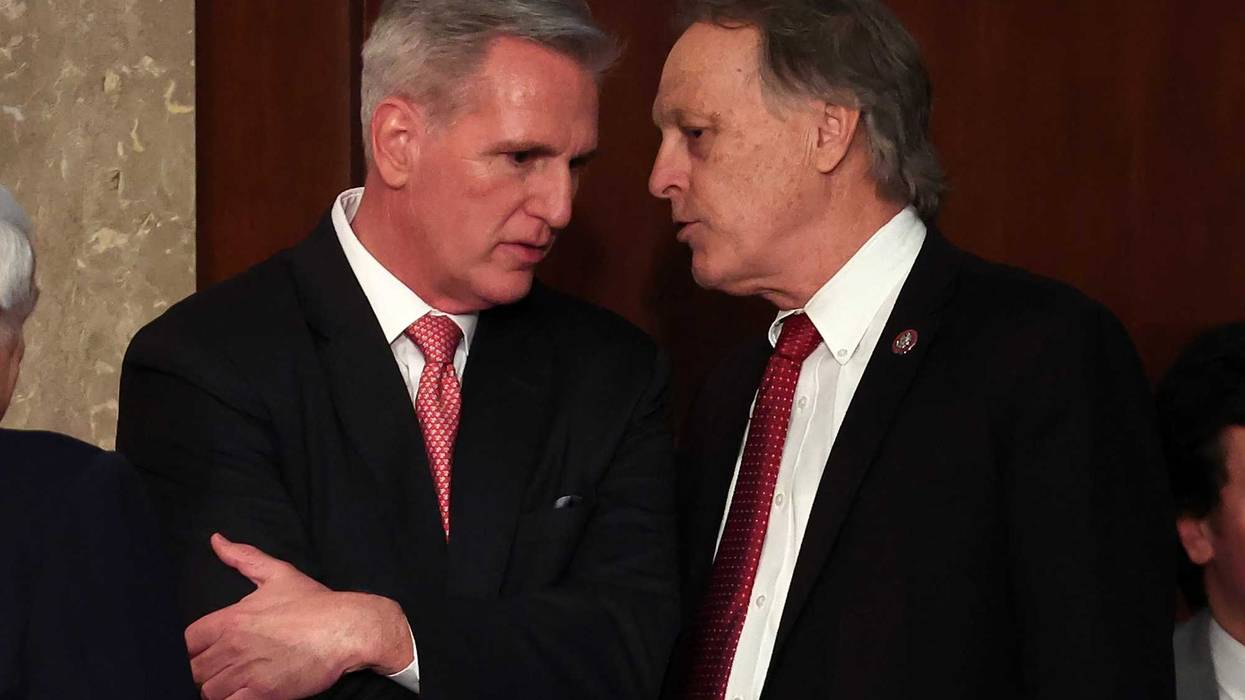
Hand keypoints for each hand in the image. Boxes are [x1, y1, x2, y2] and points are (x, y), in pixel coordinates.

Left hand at [186, 533, 413, 699]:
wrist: (347, 629)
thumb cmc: (314, 604)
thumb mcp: (278, 574)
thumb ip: (243, 558)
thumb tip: (216, 540)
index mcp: (231, 619)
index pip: (186, 641)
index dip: (193, 649)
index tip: (206, 651)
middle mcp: (233, 646)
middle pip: (193, 670)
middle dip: (205, 671)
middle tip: (226, 668)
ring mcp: (246, 672)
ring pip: (209, 692)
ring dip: (220, 689)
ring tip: (238, 682)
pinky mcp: (262, 694)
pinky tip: (247, 693)